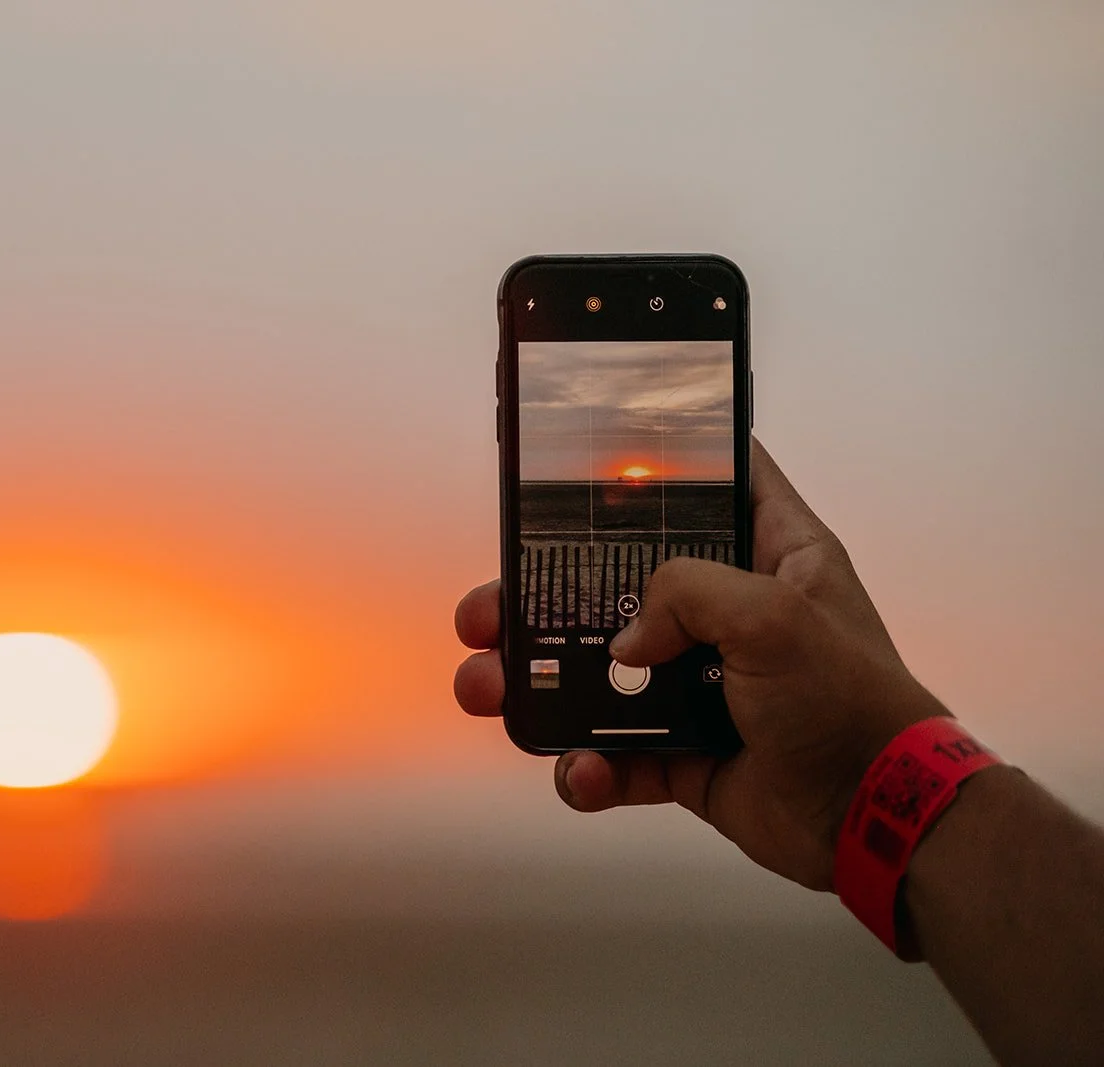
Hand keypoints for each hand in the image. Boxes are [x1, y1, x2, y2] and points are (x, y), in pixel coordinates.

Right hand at [453, 438, 947, 889]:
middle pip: (618, 584)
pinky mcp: (686, 751)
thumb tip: (624, 643)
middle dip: (544, 598)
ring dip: (540, 683)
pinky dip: (587, 766)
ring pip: (600, 673)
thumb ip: (685, 594)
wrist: (877, 821)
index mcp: (771, 555)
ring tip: (488, 691)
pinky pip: (617, 753)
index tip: (578, 466)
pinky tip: (578, 772)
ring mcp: (703, 684)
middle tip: (487, 613)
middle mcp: (732, 612)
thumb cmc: (851, 704)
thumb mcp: (774, 615)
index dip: (652, 467)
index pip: (713, 483)